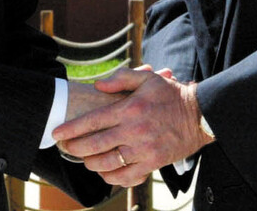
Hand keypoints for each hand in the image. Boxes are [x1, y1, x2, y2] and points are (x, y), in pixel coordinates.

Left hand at [52, 68, 213, 186]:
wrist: (198, 116)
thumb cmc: (170, 95)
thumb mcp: (147, 78)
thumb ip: (120, 79)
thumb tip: (97, 85)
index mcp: (129, 109)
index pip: (92, 121)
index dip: (71, 129)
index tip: (57, 134)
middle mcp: (133, 131)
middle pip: (94, 145)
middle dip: (74, 148)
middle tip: (66, 148)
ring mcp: (143, 150)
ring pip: (107, 163)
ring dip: (90, 163)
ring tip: (84, 159)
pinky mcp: (152, 164)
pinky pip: (125, 176)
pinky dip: (110, 176)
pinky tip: (104, 171)